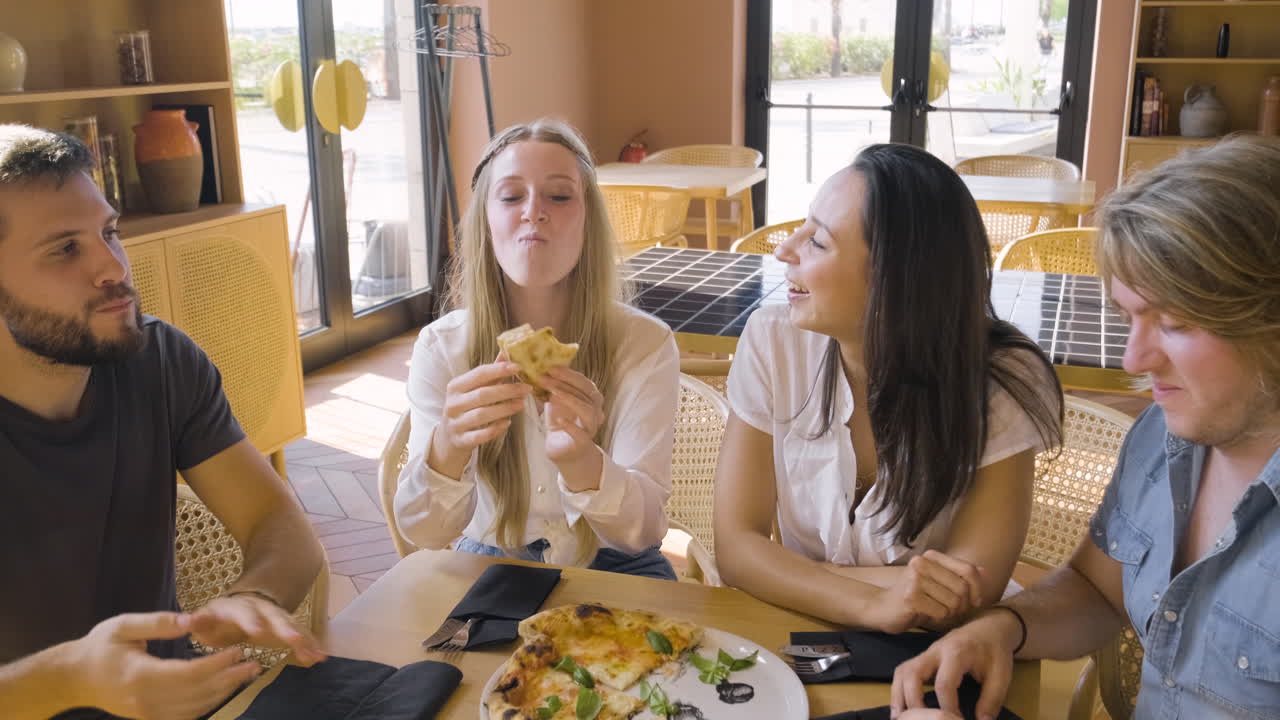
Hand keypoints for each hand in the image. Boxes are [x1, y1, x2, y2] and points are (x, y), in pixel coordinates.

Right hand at [71, 612, 259, 719]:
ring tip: (245, 674)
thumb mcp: (123, 625)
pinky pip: (185, 715)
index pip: (191, 674)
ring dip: (224, 692)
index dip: (218, 664)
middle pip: (198, 693)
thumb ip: (158, 622)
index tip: (239, 649)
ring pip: (195, 708)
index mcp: (141, 676)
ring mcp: (148, 714)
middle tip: (255, 664)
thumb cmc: (99, 646)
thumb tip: (192, 620)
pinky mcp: (149, 718)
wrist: (73, 678)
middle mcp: (146, 701)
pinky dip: (207, 703)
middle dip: (230, 679)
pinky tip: (223, 689)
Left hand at [188, 593, 326, 665]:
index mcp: (238, 607)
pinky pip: (301, 635)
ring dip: (303, 639)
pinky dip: (311, 644)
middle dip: (285, 628)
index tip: (256, 631)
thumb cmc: (218, 619)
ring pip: (292, 626)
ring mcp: (277, 617)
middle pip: (275, 617)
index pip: (244, 612)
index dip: (250, 620)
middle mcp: (262, 609)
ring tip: (314, 653)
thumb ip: (198, 622)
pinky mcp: (288, 627)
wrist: (240, 606)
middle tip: (294, 640)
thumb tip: (187, 621)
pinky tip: (321, 656)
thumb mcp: (205, 620)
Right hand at [430, 355, 530, 476]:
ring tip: (522, 404)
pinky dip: (495, 429)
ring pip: (482, 414)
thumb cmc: (466, 408)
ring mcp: (455, 423)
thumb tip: (506, 352)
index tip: (518, 367)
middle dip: (507, 390)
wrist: (448, 438)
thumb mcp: (473, 389)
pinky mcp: (460, 440)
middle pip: (482, 394)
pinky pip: (480, 435)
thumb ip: (490, 374)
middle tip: (527, 388)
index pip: (478, 374)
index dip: (498, 370)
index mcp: (456, 386)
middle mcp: (453, 404)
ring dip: (504, 408)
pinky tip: (508, 423)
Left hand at [540, 366, 605, 464]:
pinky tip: (560, 419)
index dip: (568, 374)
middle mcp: (595, 411)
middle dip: (566, 382)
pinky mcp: (583, 443)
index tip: (550, 367)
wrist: (564, 450)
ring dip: (570, 399)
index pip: (584, 382)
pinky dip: (571, 426)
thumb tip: (538, 368)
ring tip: (552, 393)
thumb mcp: (555, 401)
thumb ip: (553, 387)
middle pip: (587, 392)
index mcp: (590, 398)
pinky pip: (582, 434)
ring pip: (587, 410)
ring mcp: (591, 427)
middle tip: (546, 376)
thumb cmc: (561, 422)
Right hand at [870, 551, 984, 632]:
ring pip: (954, 602)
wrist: (882, 608)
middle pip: (963, 588)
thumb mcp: (939, 583)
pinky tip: (929, 616)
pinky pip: (941, 612)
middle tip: (954, 612)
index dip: (978, 588)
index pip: (968, 570)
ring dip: (951, 613)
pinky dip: (939, 619)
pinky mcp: (911, 597)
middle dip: (964, 605)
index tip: (975, 601)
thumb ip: (961, 576)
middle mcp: (922, 563)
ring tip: (939, 613)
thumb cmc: (915, 597)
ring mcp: (915, 579)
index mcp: (931, 557)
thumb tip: (986, 571)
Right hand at [891, 609, 1022, 719]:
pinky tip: (901, 708)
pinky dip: (898, 690)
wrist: (988, 627)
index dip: (947, 708)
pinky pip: (903, 672)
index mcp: (956, 653)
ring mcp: (926, 654)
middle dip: (914, 702)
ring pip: (902, 672)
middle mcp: (935, 651)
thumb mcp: (1001, 676)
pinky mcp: (922, 658)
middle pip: (912, 674)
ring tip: (901, 718)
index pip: (944, 683)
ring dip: (899, 696)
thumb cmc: (994, 651)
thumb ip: (991, 700)